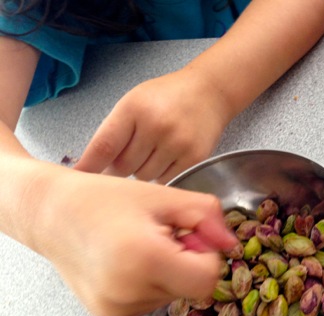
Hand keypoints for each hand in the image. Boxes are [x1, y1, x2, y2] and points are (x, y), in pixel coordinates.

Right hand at [31, 166, 236, 315]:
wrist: (49, 214)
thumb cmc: (103, 198)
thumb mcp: (162, 195)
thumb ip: (206, 215)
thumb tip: (231, 244)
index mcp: (145, 258)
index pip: (207, 279)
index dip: (206, 255)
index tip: (188, 236)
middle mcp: (128, 292)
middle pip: (190, 288)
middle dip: (186, 261)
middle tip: (159, 236)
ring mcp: (116, 309)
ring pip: (172, 296)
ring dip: (167, 273)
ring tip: (138, 247)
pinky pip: (150, 303)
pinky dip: (148, 284)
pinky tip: (126, 263)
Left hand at [75, 67, 230, 183]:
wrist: (210, 92)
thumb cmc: (167, 97)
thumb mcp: (134, 102)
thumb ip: (115, 131)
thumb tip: (95, 168)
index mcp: (134, 109)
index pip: (104, 146)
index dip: (89, 166)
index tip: (78, 179)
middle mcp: (156, 126)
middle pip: (123, 167)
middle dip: (120, 167)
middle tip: (129, 156)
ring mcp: (177, 143)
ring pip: (144, 177)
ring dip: (142, 171)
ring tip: (153, 152)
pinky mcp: (194, 158)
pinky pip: (166, 180)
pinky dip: (161, 174)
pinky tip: (166, 158)